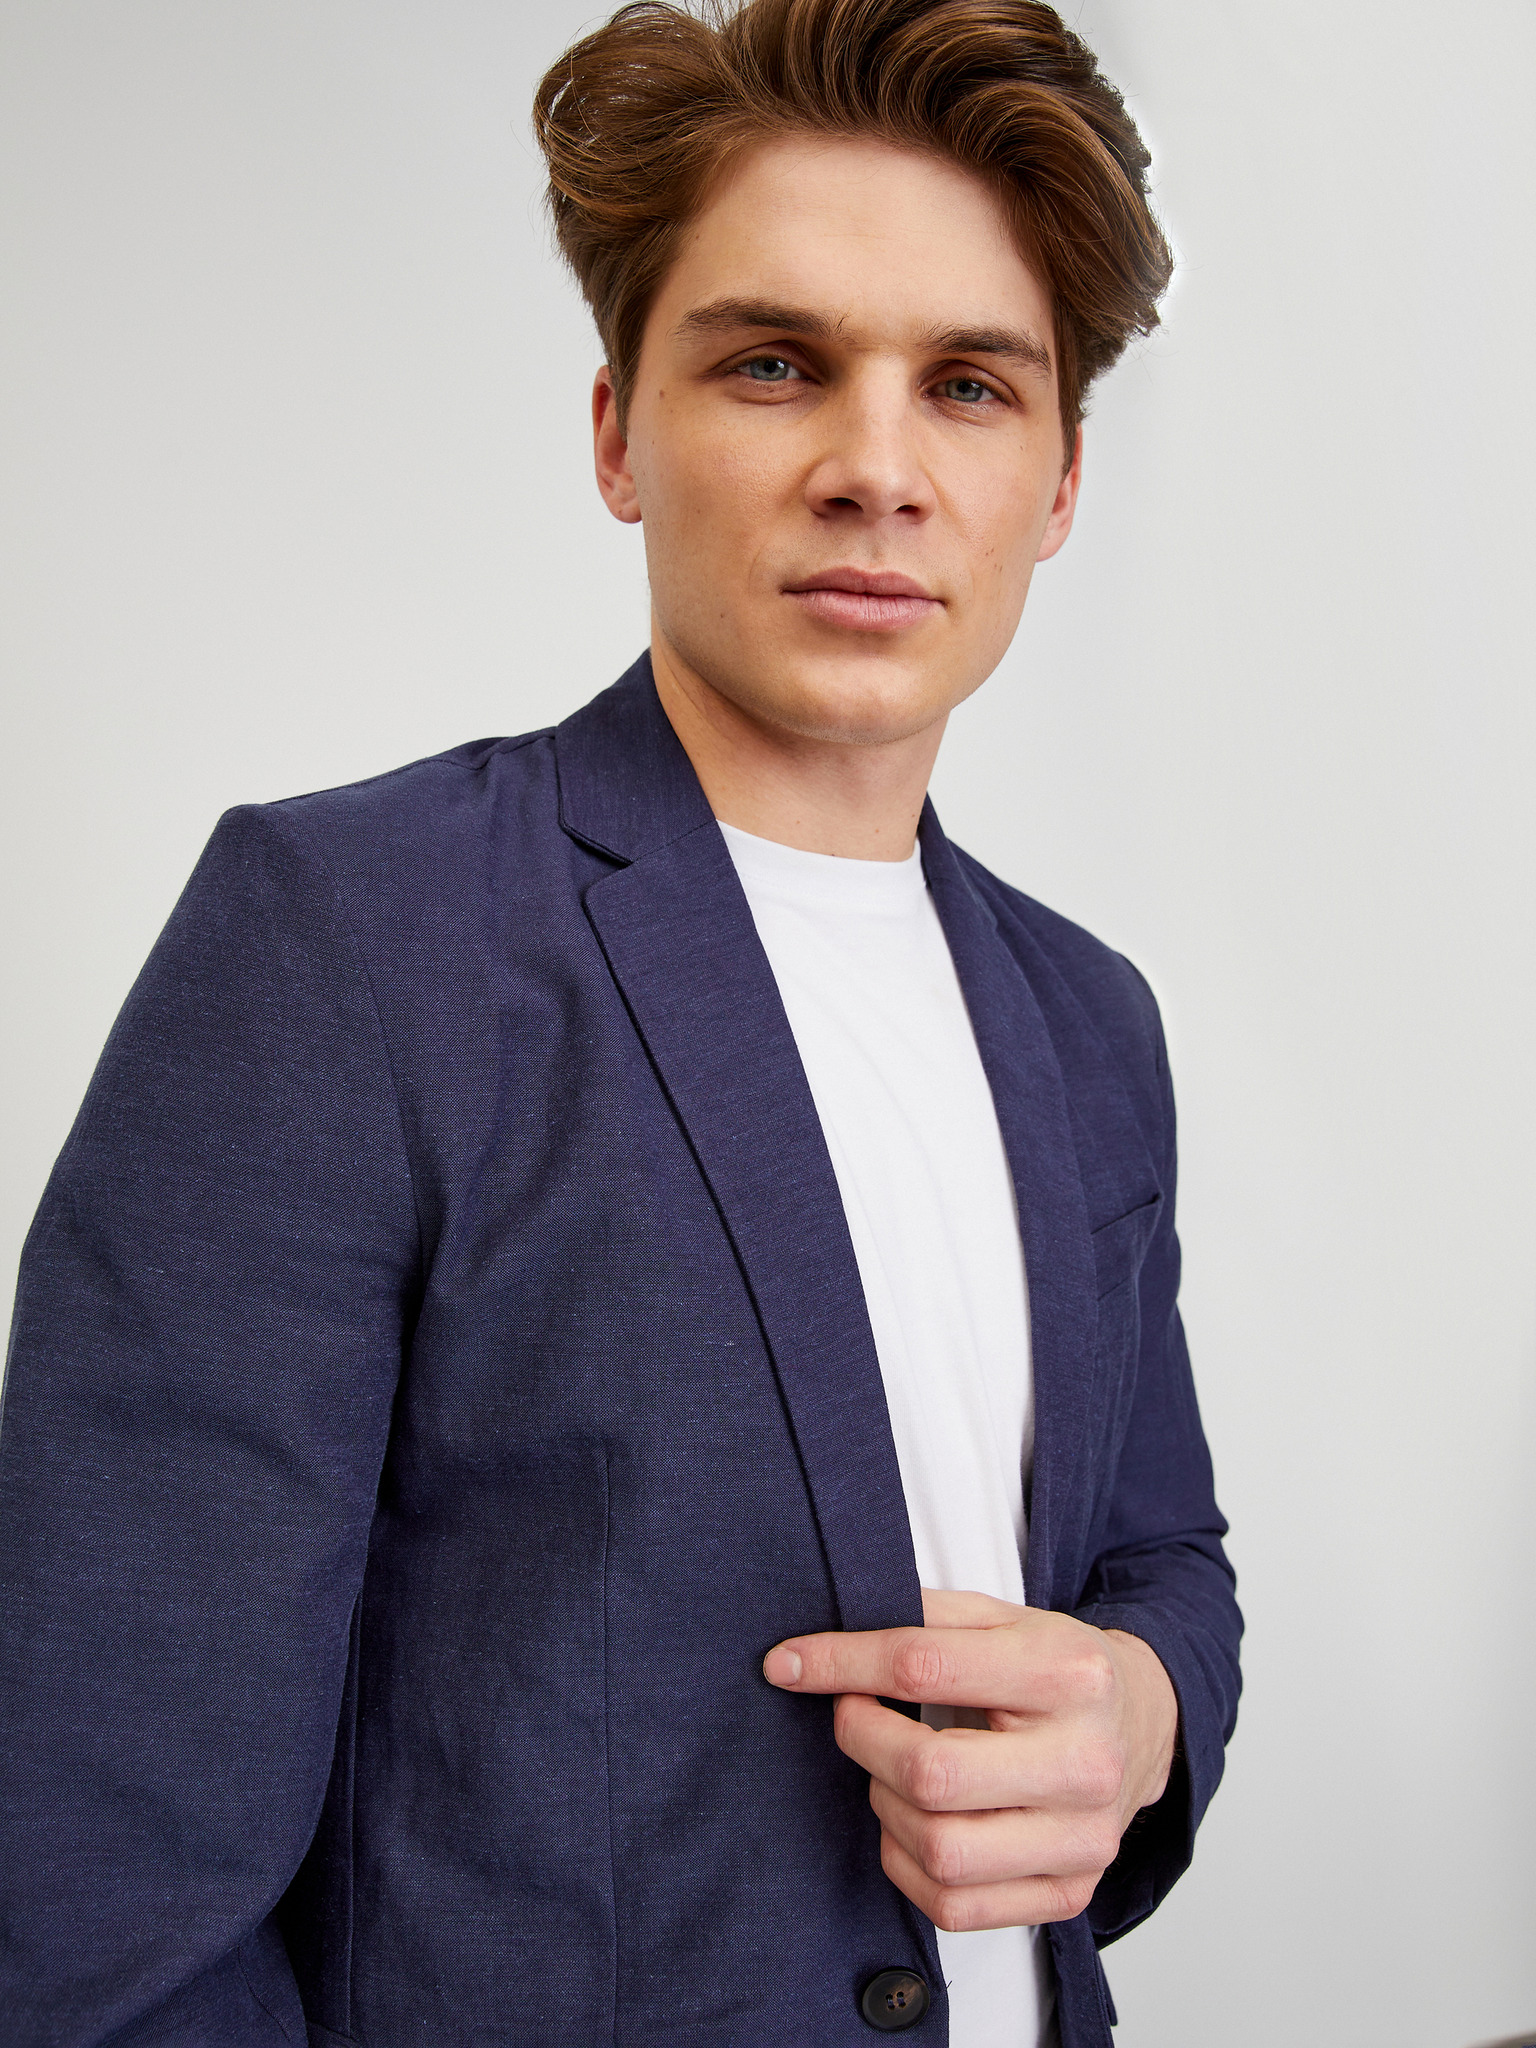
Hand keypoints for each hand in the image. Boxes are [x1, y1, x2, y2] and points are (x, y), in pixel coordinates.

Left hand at [762, 1588, 1177, 1931]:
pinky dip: (907, 1866)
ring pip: (940, 1850)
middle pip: (931, 1773)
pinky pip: (955, 1908)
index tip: (789, 1663)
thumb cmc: (1059, 1668)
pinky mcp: (1071, 1892)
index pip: (926, 1666)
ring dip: (885, 1806)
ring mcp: (1083, 1839)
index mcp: (1066, 1673)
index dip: (841, 1663)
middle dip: (864, 1740)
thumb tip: (824, 1640)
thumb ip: (925, 1617)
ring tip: (892, 1770)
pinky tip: (910, 1824)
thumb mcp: (1005, 1617)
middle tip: (854, 1717)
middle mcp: (1084, 1762)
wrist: (1144, 1723)